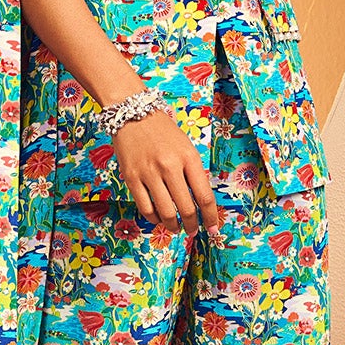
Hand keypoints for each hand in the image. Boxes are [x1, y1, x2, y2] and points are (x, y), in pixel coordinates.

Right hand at [111, 106, 221, 235]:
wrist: (133, 114)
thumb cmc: (163, 132)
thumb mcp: (186, 148)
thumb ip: (193, 173)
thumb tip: (200, 204)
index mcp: (188, 158)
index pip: (204, 196)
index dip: (211, 217)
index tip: (213, 228)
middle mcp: (170, 166)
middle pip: (186, 208)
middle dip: (192, 225)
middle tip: (192, 230)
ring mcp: (149, 173)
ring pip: (166, 212)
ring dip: (173, 226)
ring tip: (176, 228)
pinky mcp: (132, 178)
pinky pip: (145, 208)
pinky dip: (154, 218)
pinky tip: (158, 218)